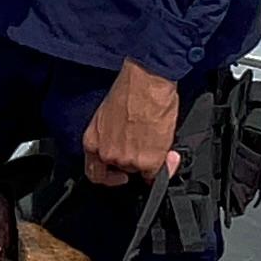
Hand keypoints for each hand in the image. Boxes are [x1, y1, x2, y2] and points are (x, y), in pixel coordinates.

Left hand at [82, 62, 181, 186]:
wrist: (147, 83)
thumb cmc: (129, 90)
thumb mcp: (107, 115)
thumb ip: (110, 136)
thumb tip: (122, 143)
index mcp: (93, 141)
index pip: (94, 173)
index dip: (109, 178)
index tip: (118, 176)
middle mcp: (108, 154)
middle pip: (121, 170)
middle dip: (134, 161)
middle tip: (145, 148)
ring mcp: (128, 161)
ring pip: (140, 170)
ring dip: (149, 159)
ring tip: (156, 139)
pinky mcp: (149, 162)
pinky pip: (157, 174)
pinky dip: (164, 166)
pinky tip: (167, 153)